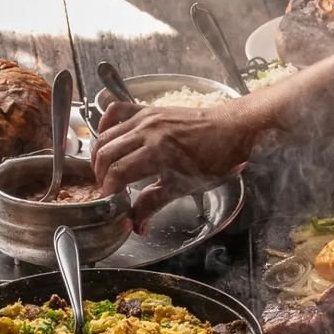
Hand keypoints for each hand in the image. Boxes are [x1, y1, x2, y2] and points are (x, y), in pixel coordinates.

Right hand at [92, 100, 256, 228]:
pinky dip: (106, 123)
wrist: (233, 130)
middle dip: (101, 175)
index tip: (109, 201)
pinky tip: (107, 137)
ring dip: (100, 154)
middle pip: (107, 153)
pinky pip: (117, 111)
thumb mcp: (184, 187)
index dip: (108, 190)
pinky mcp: (149, 109)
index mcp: (157, 152)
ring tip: (106, 170)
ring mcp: (147, 117)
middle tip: (107, 189)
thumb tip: (136, 224)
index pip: (117, 172)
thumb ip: (154, 203)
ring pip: (107, 134)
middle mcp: (147, 131)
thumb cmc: (215, 160)